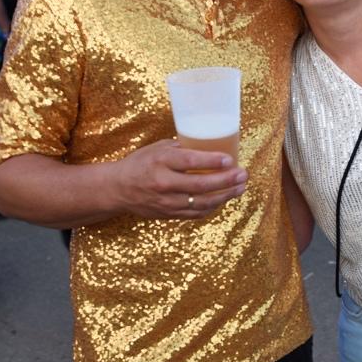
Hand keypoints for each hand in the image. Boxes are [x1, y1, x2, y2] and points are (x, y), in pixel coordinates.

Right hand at [110, 140, 246, 219]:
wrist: (118, 189)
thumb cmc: (140, 164)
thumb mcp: (157, 148)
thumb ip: (181, 149)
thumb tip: (208, 147)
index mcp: (160, 162)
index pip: (190, 162)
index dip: (212, 161)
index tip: (230, 159)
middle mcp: (164, 183)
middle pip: (201, 185)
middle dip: (226, 180)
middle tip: (243, 175)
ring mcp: (167, 202)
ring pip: (202, 203)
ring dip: (224, 196)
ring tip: (240, 188)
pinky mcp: (169, 214)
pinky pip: (196, 213)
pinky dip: (212, 207)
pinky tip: (223, 199)